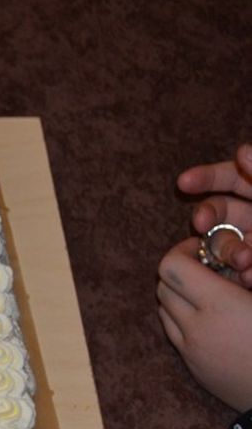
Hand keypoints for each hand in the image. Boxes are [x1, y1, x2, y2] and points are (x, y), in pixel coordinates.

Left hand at [158, 237, 251, 410]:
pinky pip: (174, 334)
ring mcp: (191, 351)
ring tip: (212, 293)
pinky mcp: (193, 369)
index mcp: (220, 305)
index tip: (206, 249)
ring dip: (180, 295)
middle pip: (163, 286)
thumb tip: (238, 258)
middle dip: (182, 272)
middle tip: (211, 269)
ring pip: (164, 310)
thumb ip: (250, 272)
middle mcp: (196, 328)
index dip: (185, 251)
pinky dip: (183, 320)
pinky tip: (214, 320)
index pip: (172, 266)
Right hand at [179, 143, 251, 285]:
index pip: (231, 177)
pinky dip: (241, 276)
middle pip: (220, 211)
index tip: (183, 183)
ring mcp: (251, 247)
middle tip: (199, 223)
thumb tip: (241, 150)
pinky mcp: (249, 275)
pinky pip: (235, 274)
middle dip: (207, 216)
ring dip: (230, 251)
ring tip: (245, 262)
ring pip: (226, 245)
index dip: (207, 178)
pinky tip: (250, 278)